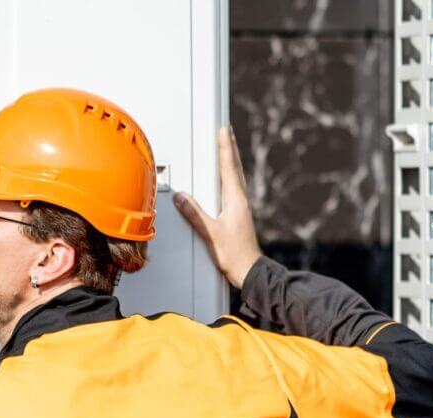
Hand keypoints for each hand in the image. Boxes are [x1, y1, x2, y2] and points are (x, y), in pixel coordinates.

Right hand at [175, 126, 263, 289]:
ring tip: (227, 148)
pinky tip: (226, 180)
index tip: (223, 131)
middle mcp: (240, 201)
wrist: (250, 271)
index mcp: (235, 200)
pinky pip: (234, 189)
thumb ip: (195, 215)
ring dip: (231, 161)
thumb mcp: (211, 234)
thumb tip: (182, 197)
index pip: (229, 168)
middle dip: (230, 148)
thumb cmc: (234, 255)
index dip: (225, 148)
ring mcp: (241, 208)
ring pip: (236, 177)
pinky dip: (230, 177)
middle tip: (227, 132)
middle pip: (235, 168)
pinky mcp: (239, 216)